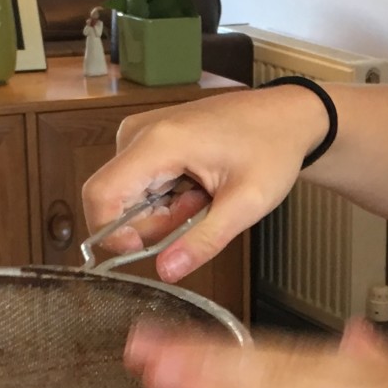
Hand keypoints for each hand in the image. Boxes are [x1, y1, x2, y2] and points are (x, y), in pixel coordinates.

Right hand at [81, 87, 327, 281]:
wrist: (287, 116)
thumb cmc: (272, 149)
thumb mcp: (246, 204)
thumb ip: (204, 241)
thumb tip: (166, 272)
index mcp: (159, 142)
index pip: (100, 195)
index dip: (112, 233)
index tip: (147, 250)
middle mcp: (139, 132)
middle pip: (115, 200)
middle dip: (153, 224)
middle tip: (199, 214)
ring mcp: (140, 133)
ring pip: (128, 196)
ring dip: (164, 213)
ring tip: (205, 197)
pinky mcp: (146, 138)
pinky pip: (139, 184)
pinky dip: (166, 198)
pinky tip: (197, 187)